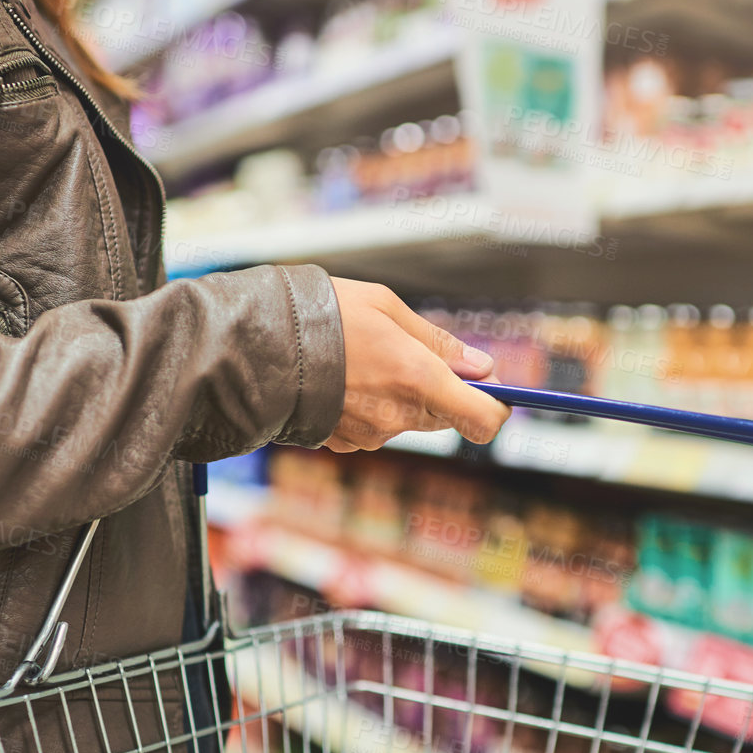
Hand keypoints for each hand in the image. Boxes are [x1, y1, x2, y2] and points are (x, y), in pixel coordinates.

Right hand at [325, 279, 508, 451]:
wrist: (255, 346)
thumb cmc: (323, 315)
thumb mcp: (387, 308)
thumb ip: (439, 342)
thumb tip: (483, 367)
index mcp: (418, 380)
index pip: (484, 419)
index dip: (497, 407)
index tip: (493, 388)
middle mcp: (400, 416)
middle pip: (448, 416)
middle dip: (445, 390)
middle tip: (416, 352)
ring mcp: (371, 436)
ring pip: (410, 419)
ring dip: (404, 395)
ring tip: (366, 358)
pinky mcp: (345, 444)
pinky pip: (377, 427)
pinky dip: (372, 406)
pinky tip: (345, 380)